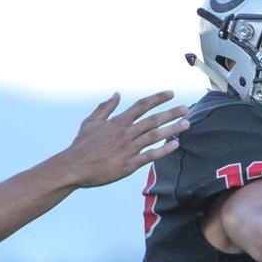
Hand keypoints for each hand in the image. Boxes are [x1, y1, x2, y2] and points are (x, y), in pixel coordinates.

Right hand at [61, 91, 189, 187]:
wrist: (74, 167)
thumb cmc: (81, 145)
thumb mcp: (91, 122)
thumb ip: (105, 107)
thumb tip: (116, 94)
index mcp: (118, 122)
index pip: (142, 105)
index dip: (158, 98)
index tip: (171, 94)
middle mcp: (126, 133)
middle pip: (153, 119)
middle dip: (171, 113)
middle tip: (186, 109)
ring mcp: (128, 149)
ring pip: (155, 135)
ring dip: (172, 129)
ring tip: (186, 123)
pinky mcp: (128, 164)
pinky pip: (150, 155)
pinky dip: (163, 150)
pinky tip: (175, 144)